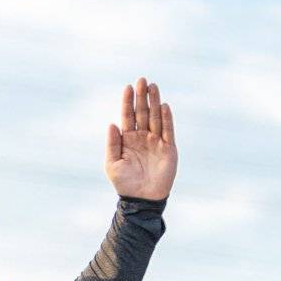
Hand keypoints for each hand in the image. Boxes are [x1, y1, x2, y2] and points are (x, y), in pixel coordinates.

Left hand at [105, 76, 176, 200]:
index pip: (128, 116)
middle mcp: (142, 137)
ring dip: (155, 102)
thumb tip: (112, 124)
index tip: (128, 87)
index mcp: (128, 139)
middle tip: (142, 80)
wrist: (142, 200)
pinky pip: (168, 130)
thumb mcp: (112, 164)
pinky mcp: (169, 149)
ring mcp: (156, 142)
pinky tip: (164, 106)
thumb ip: (112, 144)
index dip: (127, 101)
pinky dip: (167, 118)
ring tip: (153, 86)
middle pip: (143, 112)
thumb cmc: (124, 183)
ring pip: (156, 117)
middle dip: (142, 97)